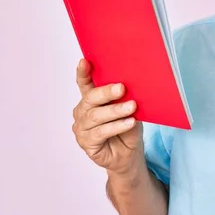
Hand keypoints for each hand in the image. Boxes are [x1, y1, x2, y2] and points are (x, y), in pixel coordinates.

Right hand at [72, 59, 142, 174]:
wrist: (129, 153)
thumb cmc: (128, 127)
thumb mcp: (129, 108)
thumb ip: (124, 97)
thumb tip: (131, 84)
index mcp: (91, 99)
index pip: (84, 83)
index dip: (83, 73)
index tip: (84, 61)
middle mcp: (83, 111)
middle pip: (90, 98)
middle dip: (106, 92)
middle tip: (121, 88)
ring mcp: (82, 128)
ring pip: (96, 116)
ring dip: (115, 111)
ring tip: (131, 107)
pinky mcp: (86, 143)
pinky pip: (100, 133)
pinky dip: (116, 126)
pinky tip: (129, 122)